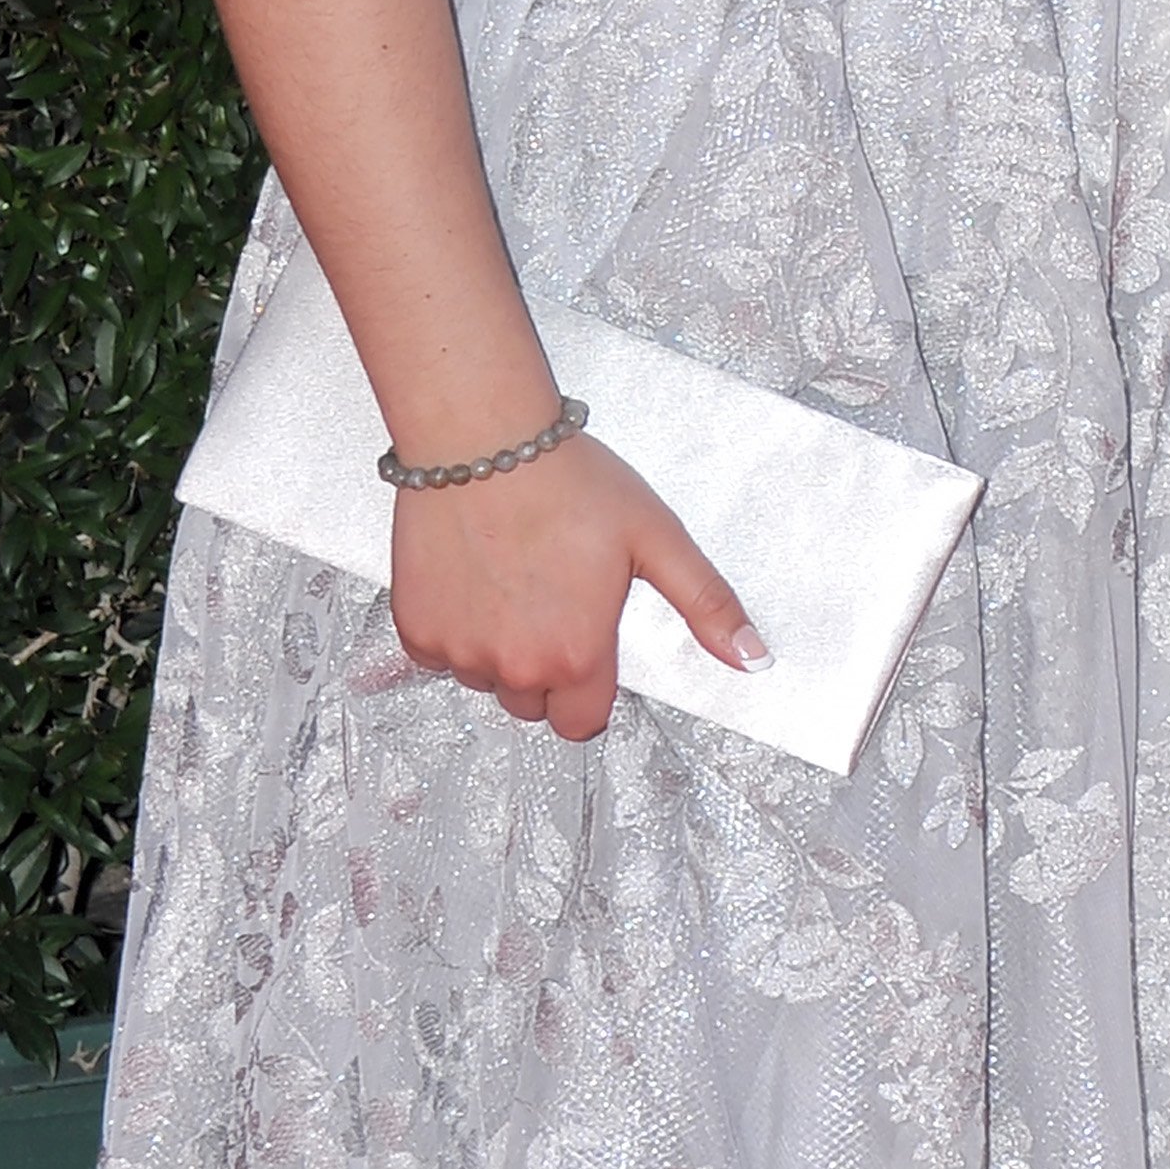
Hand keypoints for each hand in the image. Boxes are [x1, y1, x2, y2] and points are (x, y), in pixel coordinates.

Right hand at [385, 426, 764, 740]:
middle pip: (535, 705)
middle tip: (559, 602)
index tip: (593, 647)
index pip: (583, 724)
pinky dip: (459, 631)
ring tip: (520, 582)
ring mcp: (458, 652)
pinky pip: (441, 656)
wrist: (484, 445)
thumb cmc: (574, 485)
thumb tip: (753, 660)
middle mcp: (512, 667)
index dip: (593, 691)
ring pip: (487, 681)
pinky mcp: (416, 631)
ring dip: (503, 651)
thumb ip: (707, 606)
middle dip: (550, 671)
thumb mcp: (658, 539)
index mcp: (576, 655)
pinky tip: (479, 580)